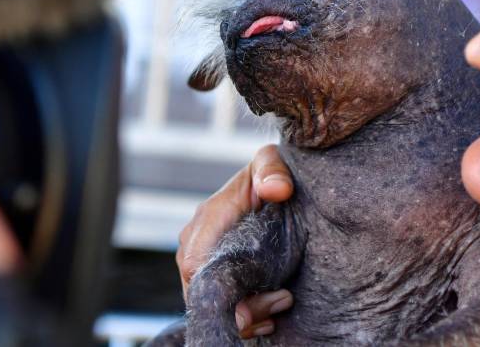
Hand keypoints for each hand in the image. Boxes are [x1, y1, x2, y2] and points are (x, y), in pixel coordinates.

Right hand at [176, 145, 294, 337]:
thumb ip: (272, 170)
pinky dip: (247, 319)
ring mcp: (205, 262)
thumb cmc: (270, 171)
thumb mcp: (272, 161)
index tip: (263, 297)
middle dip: (243, 308)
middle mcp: (197, 244)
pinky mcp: (218, 276)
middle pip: (204, 293)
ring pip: (215, 305)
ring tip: (284, 299)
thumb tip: (277, 189)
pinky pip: (223, 308)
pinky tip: (271, 316)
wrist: (273, 183)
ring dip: (249, 316)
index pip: (195, 264)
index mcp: (208, 219)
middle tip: (283, 299)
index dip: (220, 291)